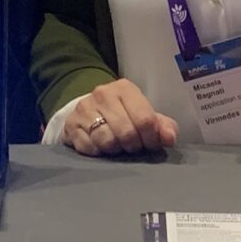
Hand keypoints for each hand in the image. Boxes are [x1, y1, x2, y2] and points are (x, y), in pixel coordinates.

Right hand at [61, 79, 178, 158]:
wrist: (91, 110)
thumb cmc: (124, 114)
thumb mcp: (145, 115)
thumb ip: (163, 126)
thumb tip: (169, 139)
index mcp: (125, 89)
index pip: (145, 120)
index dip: (151, 138)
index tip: (150, 145)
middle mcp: (103, 93)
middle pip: (126, 132)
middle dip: (133, 146)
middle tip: (133, 147)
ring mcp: (84, 107)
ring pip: (106, 141)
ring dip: (115, 150)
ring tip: (117, 146)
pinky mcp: (71, 123)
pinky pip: (88, 147)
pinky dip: (97, 152)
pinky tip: (101, 147)